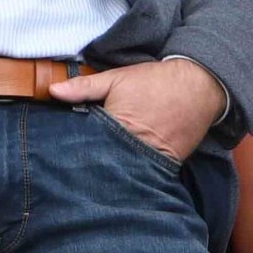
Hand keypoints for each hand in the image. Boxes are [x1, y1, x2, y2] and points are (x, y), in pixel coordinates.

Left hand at [50, 58, 224, 163]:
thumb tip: (52, 91)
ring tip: (95, 175)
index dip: (71, 152)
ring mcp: (151, 160)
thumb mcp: (117, 78)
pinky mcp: (166, 165)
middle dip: (88, 168)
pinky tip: (122, 170)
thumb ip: (84, 87)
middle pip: (102, 167)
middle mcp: (134, 149)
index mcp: (117, 128)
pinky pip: (144, 173)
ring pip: (123, 173)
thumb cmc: (156, 81)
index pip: (84, 148)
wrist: (200, 86)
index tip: (59, 156)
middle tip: (71, 173)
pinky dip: (133, 172)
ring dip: (111, 172)